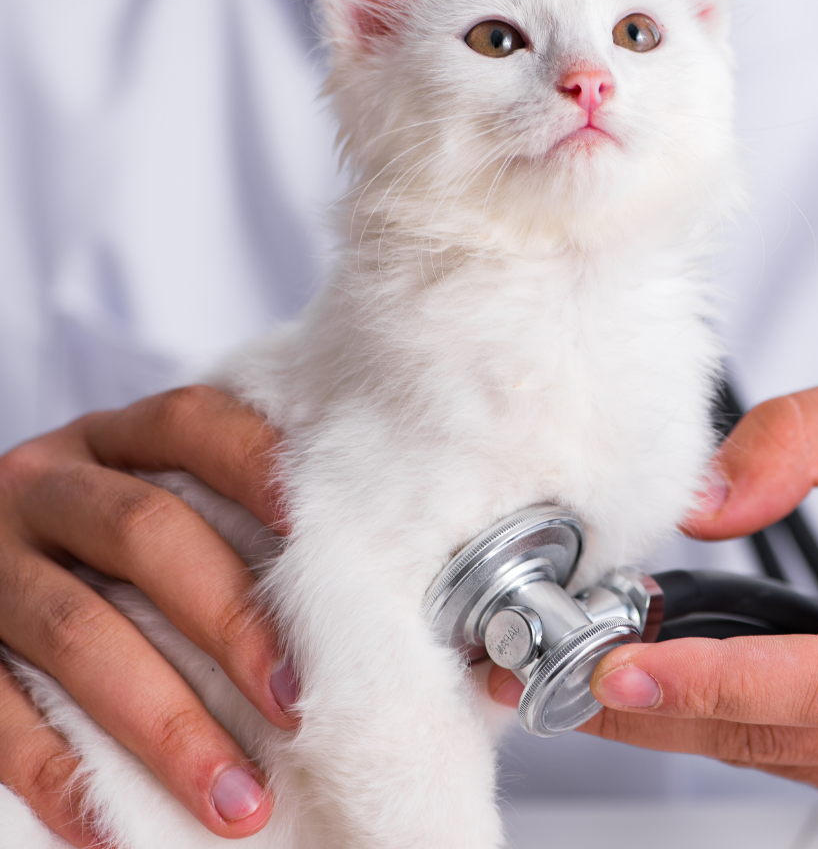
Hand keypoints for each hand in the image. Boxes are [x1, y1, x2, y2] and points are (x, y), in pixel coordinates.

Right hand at [0, 386, 297, 844]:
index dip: (255, 464)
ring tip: (239, 799)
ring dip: (165, 725)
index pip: (191, 422)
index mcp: (112, 440)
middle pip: (143, 532)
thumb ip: (225, 512)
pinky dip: (56, 772)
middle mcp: (45, 487)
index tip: (319, 533)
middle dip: (229, 619)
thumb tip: (360, 577)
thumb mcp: (154, 493)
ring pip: (80, 634)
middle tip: (297, 701)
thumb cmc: (111, 539)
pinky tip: (113, 829)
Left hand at [489, 373, 817, 821]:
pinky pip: (796, 759)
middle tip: (541, 675)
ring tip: (575, 672)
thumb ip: (804, 438)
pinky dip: (720, 723)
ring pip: (774, 757)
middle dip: (645, 706)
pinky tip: (663, 682)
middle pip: (775, 733)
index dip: (714, 681)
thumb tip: (704, 498)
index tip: (616, 667)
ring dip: (669, 718)